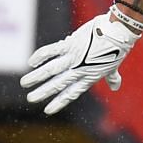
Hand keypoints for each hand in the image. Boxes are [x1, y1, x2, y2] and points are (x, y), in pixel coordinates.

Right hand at [19, 8, 142, 115]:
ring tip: (24, 82)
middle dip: (43, 92)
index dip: (59, 102)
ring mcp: (74, 57)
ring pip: (51, 69)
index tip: (47, 110)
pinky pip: (52, 51)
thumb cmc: (117, 49)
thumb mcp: (113, 67)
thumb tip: (116, 87)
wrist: (118, 32)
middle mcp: (79, 70)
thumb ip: (112, 78)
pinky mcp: (70, 44)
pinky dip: (41, 56)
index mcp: (88, 77)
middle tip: (30, 98)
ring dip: (37, 76)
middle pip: (58, 84)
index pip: (71, 93)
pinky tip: (31, 62)